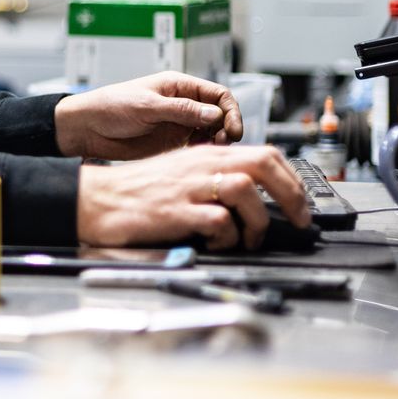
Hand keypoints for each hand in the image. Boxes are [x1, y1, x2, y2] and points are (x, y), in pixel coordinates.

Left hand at [54, 72, 242, 159]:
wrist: (87, 128)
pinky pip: (197, 147)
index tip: (233, 130)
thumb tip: (216, 114)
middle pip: (220, 115)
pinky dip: (204, 152)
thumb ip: (181, 110)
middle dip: (227, 128)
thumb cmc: (110, 107)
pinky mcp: (172, 143)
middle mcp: (183, 104)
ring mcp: (179, 124)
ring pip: (212, 133)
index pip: (218, 94)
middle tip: (223, 144)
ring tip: (211, 152)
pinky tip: (199, 158)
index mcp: (179, 86)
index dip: (230, 111)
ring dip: (217, 142)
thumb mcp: (147, 106)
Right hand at [75, 146, 310, 250]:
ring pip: (246, 191)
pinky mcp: (176, 211)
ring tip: (248, 240)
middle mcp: (202, 166)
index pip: (265, 154)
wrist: (97, 199)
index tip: (300, 202)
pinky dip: (228, 238)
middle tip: (299, 221)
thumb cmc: (137, 191)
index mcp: (206, 155)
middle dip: (292, 196)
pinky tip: (218, 245)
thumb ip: (215, 177)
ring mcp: (189, 187)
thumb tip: (254, 196)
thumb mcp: (182, 173)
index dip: (292, 179)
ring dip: (257, 222)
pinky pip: (220, 221)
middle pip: (264, 164)